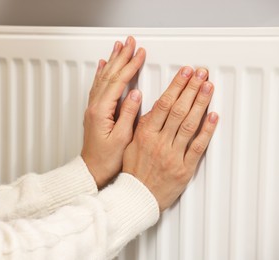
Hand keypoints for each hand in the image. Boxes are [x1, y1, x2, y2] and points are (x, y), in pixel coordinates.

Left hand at [81, 36, 144, 188]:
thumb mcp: (122, 139)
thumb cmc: (106, 159)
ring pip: (102, 78)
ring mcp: (92, 108)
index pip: (118, 82)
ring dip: (111, 61)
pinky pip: (97, 86)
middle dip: (120, 57)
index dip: (130, 66)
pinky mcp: (94, 111)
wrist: (91, 169)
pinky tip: (102, 66)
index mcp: (101, 112)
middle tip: (129, 42)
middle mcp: (94, 107)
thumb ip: (128, 114)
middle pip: (108, 75)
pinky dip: (101, 73)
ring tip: (118, 47)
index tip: (139, 54)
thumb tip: (136, 94)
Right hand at [122, 67, 217, 211]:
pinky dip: (207, 130)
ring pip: (189, 124)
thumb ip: (141, 124)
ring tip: (208, 87)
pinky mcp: (184, 167)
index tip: (185, 73)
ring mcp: (173, 154)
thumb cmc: (132, 171)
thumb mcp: (129, 143)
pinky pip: (198, 146)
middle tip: (201, 74)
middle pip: (179, 110)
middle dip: (191, 88)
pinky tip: (213, 116)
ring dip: (201, 103)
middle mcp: (159, 142)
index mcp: (145, 134)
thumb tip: (151, 105)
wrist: (137, 196)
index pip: (163, 104)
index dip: (176, 86)